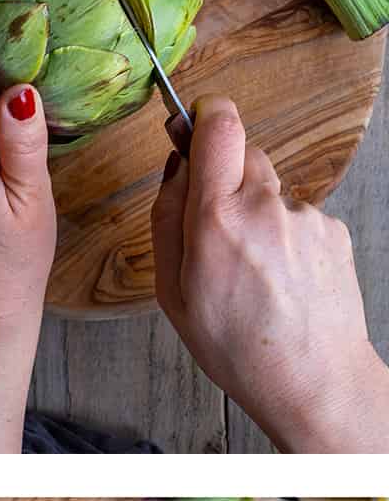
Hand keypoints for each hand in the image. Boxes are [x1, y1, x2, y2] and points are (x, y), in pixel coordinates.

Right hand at [151, 94, 388, 451]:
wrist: (313, 381)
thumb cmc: (236, 347)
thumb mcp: (172, 292)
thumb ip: (167, 219)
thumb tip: (176, 167)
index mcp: (218, 219)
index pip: (220, 124)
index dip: (204, 118)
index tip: (194, 128)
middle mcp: (267, 207)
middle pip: (245, 152)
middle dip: (225, 179)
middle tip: (215, 230)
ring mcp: (307, 217)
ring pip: (271, 190)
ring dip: (257, 216)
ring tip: (253, 274)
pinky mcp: (333, 231)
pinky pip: (297, 218)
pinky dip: (285, 240)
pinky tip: (281, 282)